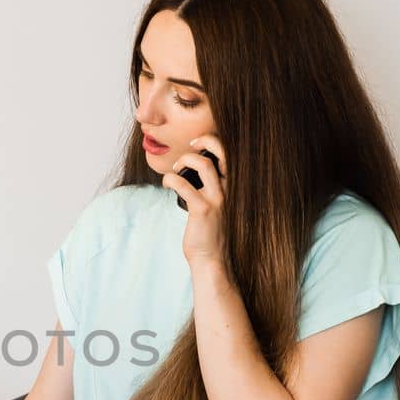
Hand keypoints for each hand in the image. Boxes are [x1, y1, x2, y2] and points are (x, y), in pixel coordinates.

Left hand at [161, 134, 228, 269]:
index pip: (229, 154)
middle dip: (205, 141)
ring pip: (203, 164)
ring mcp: (217, 199)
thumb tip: (188, 170)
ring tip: (174, 170)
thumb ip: (209, 188)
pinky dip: (170, 179)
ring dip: (184, 160)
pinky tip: (166, 183)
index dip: (213, 141)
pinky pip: (184, 185)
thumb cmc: (208, 232)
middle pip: (223, 152)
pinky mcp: (202, 210)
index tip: (196, 143)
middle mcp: (229, 190)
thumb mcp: (214, 205)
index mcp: (232, 187)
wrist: (211, 259)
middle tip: (189, 146)